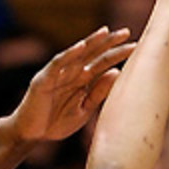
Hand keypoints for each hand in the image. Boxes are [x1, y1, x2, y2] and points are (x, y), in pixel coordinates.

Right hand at [8, 27, 134, 143]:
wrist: (32, 135)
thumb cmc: (56, 123)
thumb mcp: (84, 110)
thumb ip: (98, 93)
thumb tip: (117, 73)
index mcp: (82, 81)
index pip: (103, 63)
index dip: (118, 54)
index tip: (136, 47)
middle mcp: (71, 73)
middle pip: (93, 54)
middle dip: (109, 43)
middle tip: (127, 32)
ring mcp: (57, 74)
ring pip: (76, 54)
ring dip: (91, 42)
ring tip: (106, 32)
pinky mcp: (44, 79)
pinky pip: (57, 64)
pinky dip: (69, 55)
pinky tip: (81, 46)